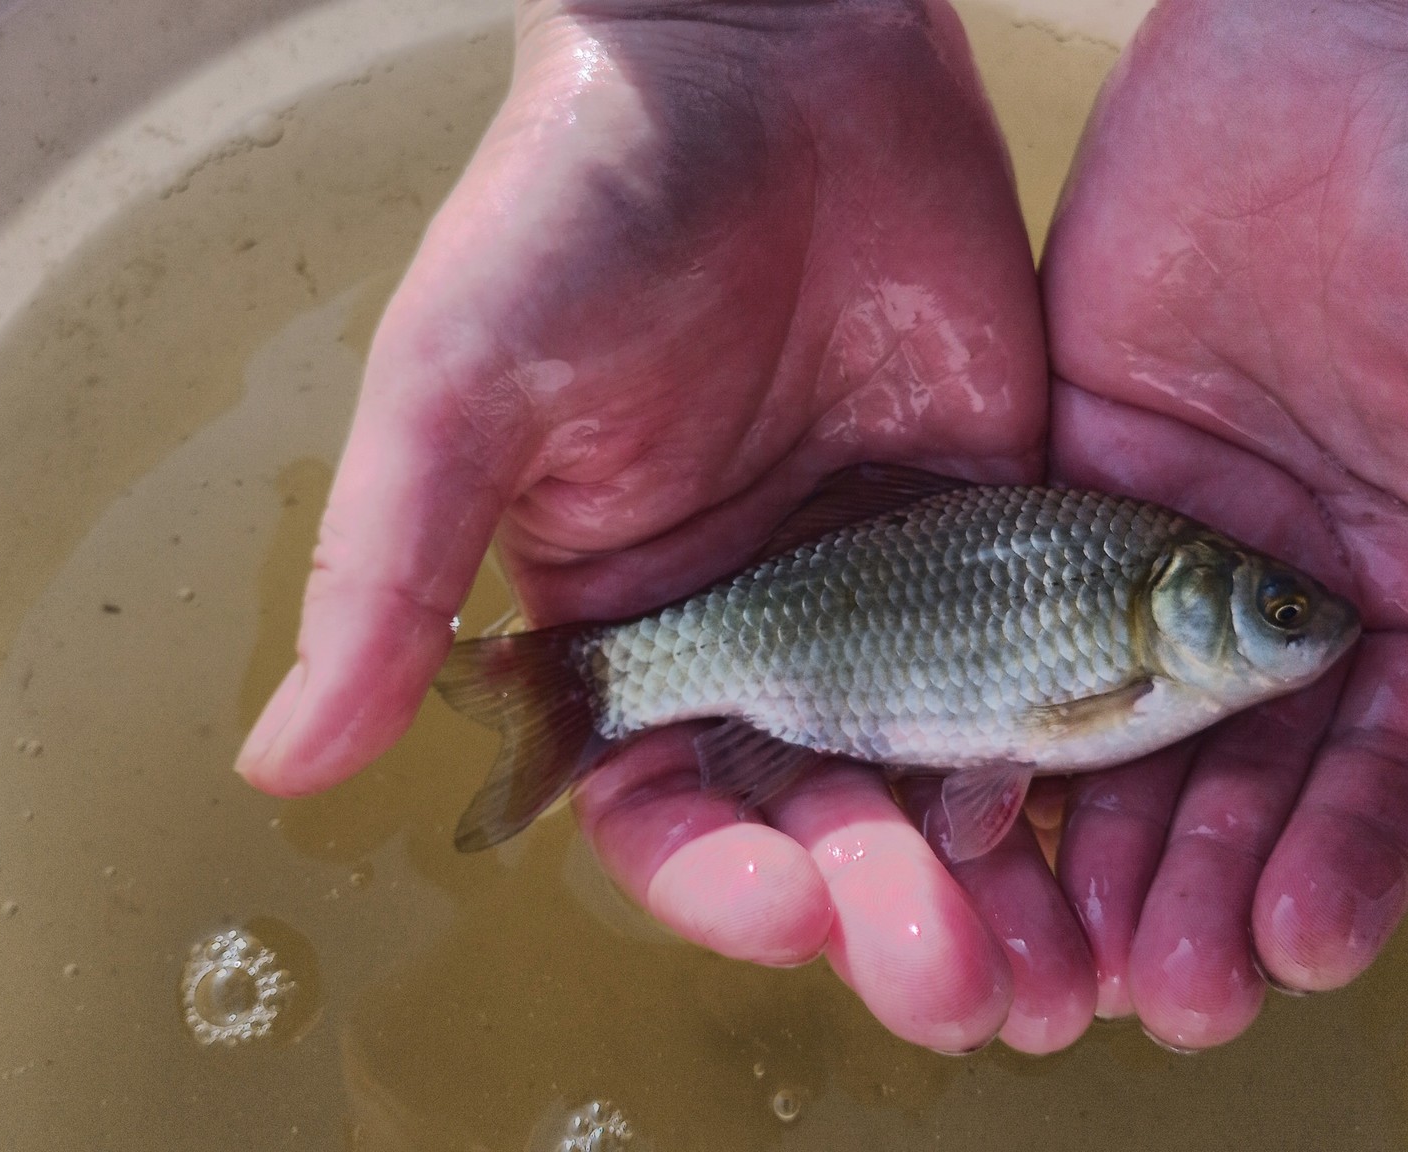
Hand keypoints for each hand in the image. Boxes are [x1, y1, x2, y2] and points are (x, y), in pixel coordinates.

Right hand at [234, 0, 1078, 1052]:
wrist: (763, 51)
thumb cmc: (578, 203)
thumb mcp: (460, 388)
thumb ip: (388, 574)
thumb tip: (277, 766)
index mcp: (631, 637)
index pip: (672, 817)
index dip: (728, 887)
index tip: (799, 903)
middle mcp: (766, 639)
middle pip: (829, 831)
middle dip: (890, 920)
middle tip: (964, 974)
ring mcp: (897, 592)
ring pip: (953, 780)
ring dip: (1002, 881)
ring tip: (1066, 958)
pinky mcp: (1005, 529)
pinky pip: (1055, 662)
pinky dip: (1088, 749)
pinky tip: (1129, 803)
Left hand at [1041, 0, 1407, 1047]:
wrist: (1398, 19)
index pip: (1393, 770)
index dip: (1348, 862)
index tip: (1298, 944)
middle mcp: (1304, 585)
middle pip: (1246, 774)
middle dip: (1205, 883)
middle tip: (1156, 983)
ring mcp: (1181, 528)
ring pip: (1126, 715)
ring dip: (1097, 830)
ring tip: (1058, 935)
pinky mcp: (1078, 458)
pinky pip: (1029, 597)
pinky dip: (1002, 695)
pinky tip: (972, 786)